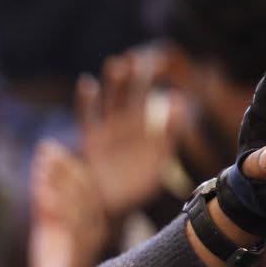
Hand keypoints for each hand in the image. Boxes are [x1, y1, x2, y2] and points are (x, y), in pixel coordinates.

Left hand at [28, 139, 107, 266]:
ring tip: (43, 166)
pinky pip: (71, 226)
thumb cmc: (55, 261)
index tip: (47, 148)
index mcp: (89, 218)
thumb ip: (46, 201)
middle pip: (83, 189)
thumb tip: (40, 171)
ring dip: (60, 183)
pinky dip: (58, 208)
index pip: (82, 184)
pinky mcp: (79, 254)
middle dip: (64, 168)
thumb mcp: (48, 226)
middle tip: (45, 149)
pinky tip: (42, 194)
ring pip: (79, 204)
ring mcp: (88, 240)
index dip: (65, 165)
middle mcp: (93, 227)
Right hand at [76, 50, 183, 222]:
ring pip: (109, 101)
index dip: (151, 80)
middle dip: (132, 77)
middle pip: (128, 94)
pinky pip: (87, 117)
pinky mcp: (91, 140)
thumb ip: (170, 132)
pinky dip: (86, 101)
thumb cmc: (139, 186)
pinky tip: (87, 84)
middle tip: (136, 58)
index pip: (147, 96)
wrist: (115, 208)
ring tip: (117, 65)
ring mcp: (107, 131)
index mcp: (144, 127)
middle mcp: (124, 125)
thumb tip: (179, 101)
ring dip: (113, 84)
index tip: (159, 61)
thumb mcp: (160, 158)